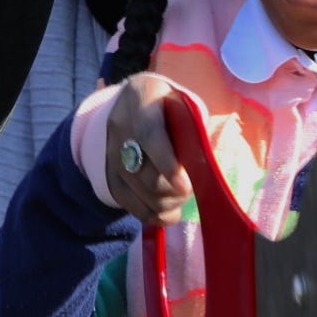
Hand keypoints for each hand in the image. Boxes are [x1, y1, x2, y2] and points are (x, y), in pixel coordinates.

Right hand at [98, 74, 195, 222]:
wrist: (132, 103)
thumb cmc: (169, 105)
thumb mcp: (183, 103)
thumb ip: (193, 127)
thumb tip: (206, 164)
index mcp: (141, 101)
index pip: (149, 137)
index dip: (167, 165)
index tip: (185, 186)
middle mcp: (121, 129)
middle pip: (144, 174)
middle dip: (173, 191)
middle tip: (191, 190)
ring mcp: (112, 155)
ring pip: (139, 193)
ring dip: (166, 204)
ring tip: (182, 198)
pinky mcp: (110, 176)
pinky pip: (130, 204)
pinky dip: (153, 215)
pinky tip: (170, 214)